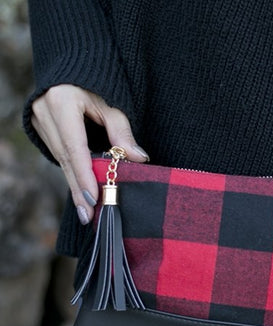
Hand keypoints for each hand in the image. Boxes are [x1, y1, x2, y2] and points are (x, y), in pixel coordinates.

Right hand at [31, 84, 148, 223]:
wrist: (75, 69)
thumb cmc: (99, 82)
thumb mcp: (113, 103)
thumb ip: (122, 131)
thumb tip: (139, 159)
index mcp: (61, 102)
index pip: (75, 147)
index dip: (84, 175)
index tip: (94, 198)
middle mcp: (44, 112)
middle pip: (66, 159)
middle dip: (79, 189)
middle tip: (89, 216)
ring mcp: (40, 120)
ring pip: (61, 160)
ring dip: (75, 186)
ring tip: (86, 212)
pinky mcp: (41, 127)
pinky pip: (60, 156)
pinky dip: (72, 174)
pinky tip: (81, 193)